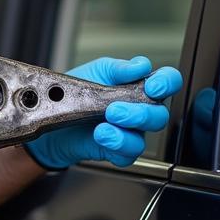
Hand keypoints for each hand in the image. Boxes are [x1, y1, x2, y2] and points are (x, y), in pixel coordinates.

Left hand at [26, 56, 181, 168]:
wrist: (51, 115)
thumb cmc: (76, 92)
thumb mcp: (95, 71)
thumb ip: (118, 68)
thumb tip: (141, 66)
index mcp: (138, 86)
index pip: (167, 82)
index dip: (167, 83)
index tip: (153, 86)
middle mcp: (139, 109)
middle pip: (160, 114)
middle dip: (141, 112)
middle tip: (115, 109)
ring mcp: (130, 131)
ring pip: (145, 137)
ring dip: (127, 128)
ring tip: (106, 121)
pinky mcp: (118, 150)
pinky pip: (128, 153)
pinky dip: (116, 143)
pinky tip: (101, 134)